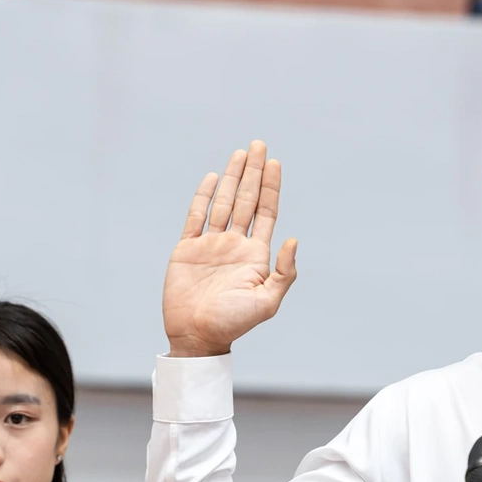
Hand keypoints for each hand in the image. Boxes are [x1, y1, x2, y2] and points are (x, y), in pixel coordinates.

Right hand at [163, 140, 298, 356]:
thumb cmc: (234, 324)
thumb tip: (293, 238)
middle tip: (259, 144)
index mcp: (255, 255)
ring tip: (241, 153)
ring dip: (233, 177)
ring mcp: (211, 245)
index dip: (270, 187)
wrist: (197, 337)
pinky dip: (204, 196)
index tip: (274, 163)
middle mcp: (235, 244)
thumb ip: (284, 272)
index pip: (266, 212)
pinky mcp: (187, 249)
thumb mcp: (267, 302)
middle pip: (247, 200)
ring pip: (224, 202)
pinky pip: (196, 217)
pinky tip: (214, 178)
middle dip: (253, 172)